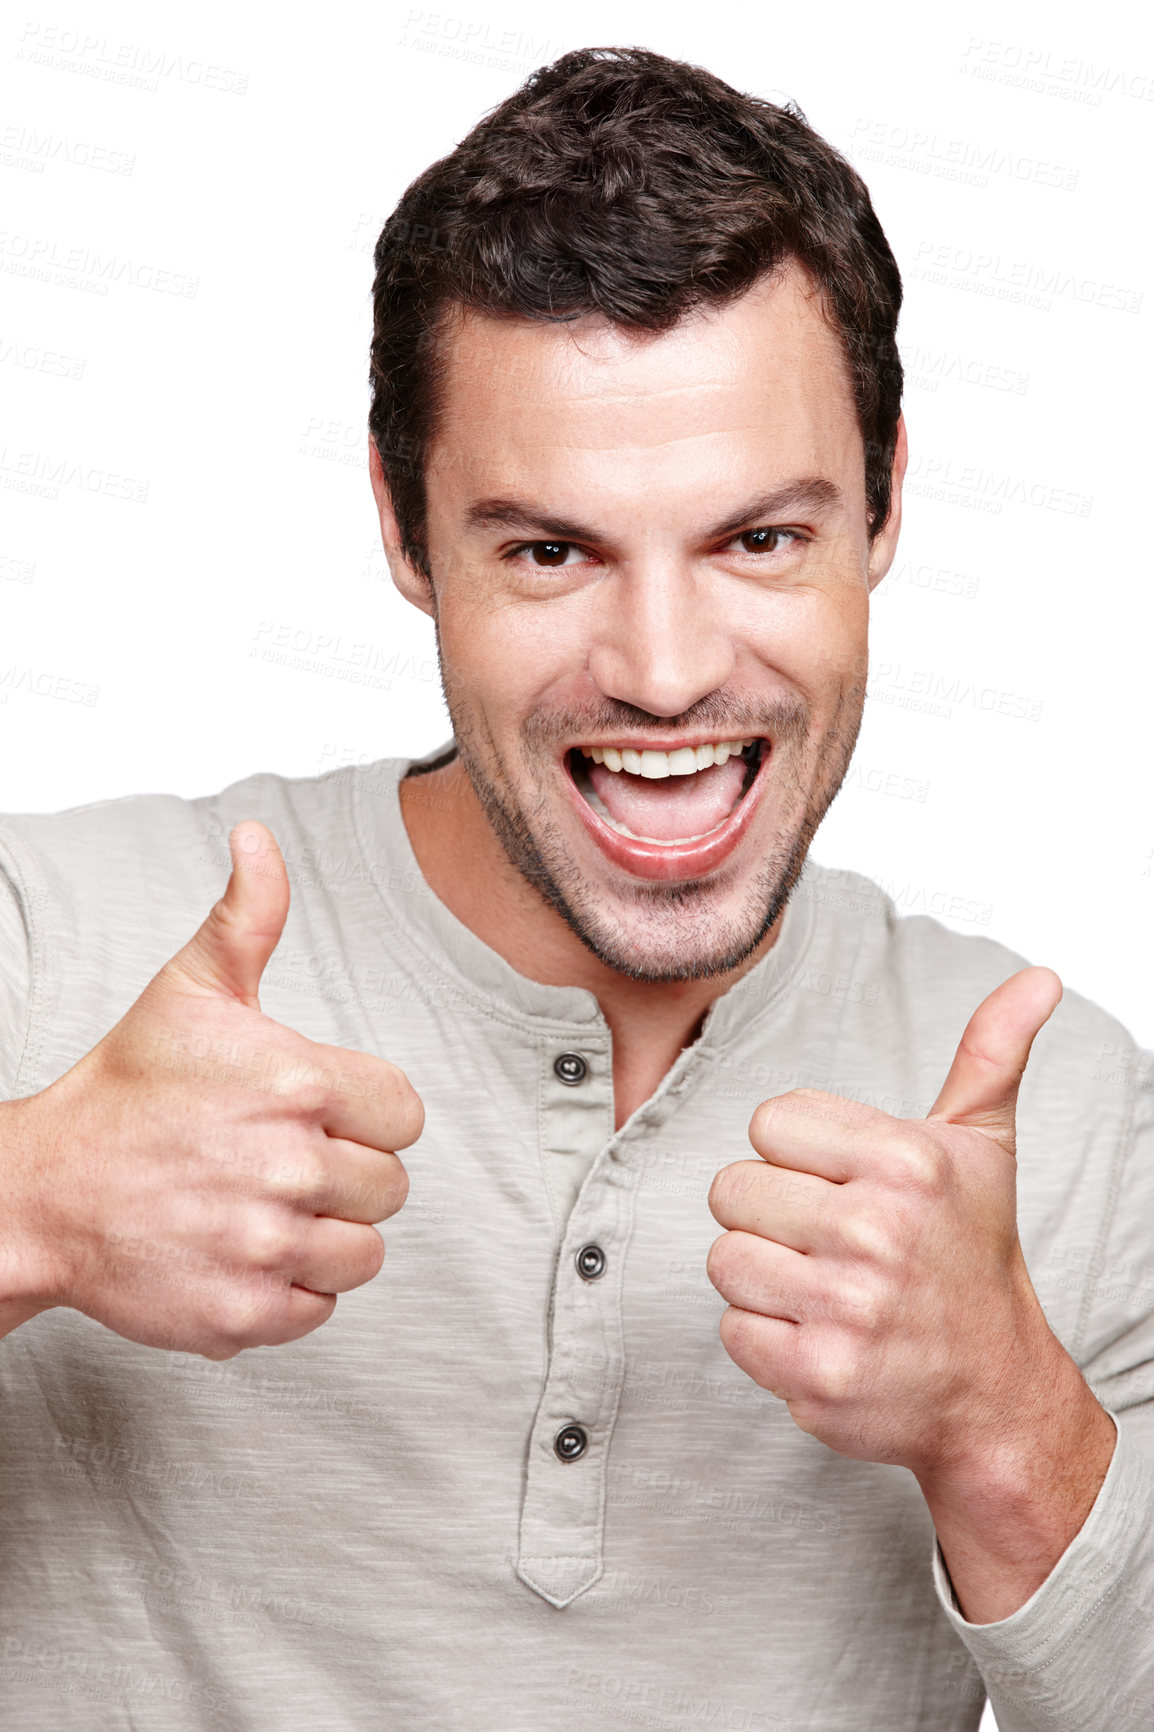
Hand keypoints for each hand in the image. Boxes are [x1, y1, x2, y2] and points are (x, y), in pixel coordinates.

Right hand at [0, 820, 422, 1358]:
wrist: (47, 1190)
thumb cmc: (127, 1089)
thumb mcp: (190, 989)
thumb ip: (248, 915)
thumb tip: (257, 839)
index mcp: (298, 1084)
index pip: (406, 1115)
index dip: (366, 1115)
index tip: (317, 1114)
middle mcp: (291, 1168)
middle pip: (391, 1187)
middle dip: (347, 1173)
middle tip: (280, 1160)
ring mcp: (266, 1246)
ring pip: (365, 1252)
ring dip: (326, 1234)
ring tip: (265, 1206)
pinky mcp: (245, 1314)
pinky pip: (320, 1308)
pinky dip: (291, 1288)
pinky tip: (245, 1249)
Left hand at [706, 967, 1077, 1475]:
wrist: (995, 1391)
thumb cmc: (971, 1254)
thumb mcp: (984, 1147)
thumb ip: (991, 1053)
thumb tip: (1039, 977)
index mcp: (908, 1161)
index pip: (768, 1121)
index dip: (798, 1155)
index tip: (845, 1185)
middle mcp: (877, 1231)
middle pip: (732, 1188)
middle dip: (772, 1216)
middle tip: (832, 1243)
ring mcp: (846, 1310)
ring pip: (724, 1258)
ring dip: (764, 1277)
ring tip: (825, 1287)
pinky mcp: (817, 1377)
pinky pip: (732, 1329)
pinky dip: (767, 1338)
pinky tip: (821, 1335)